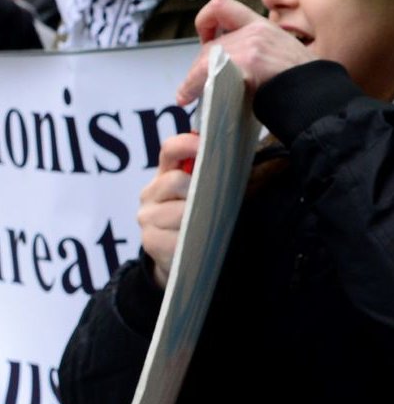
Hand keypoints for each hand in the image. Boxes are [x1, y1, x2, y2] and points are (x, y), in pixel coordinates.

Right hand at [138, 132, 200, 289]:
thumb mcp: (206, 195)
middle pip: (175, 181)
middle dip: (200, 191)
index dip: (187, 144)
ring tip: (209, 226)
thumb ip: (213, 176)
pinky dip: (195, 240)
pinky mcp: (151, 242)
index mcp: (165, 175)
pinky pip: (178, 237)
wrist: (179, 259)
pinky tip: (200, 242)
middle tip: (214, 203)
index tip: (207, 145)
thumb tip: (235, 155)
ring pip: (179, 211)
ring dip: (200, 219)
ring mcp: (147, 218)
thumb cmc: (199, 221)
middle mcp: (150, 194)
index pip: (171, 150)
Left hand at [176, 0, 310, 105]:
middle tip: (197, 80)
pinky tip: (187, 96)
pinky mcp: (246, 64)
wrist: (323, 97)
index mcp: (266, 27)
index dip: (207, 19)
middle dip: (201, 62)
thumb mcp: (287, 56)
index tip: (206, 37)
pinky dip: (192, 85)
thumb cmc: (309, 85)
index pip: (224, 6)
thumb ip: (262, 52)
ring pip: (206, 57)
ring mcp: (251, 47)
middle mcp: (256, 31)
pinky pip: (205, 73)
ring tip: (189, 92)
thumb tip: (237, 64)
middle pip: (213, 42)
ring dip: (194, 76)